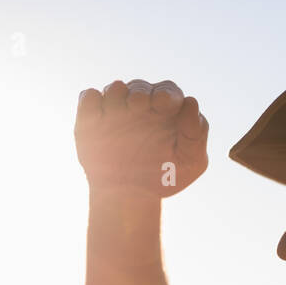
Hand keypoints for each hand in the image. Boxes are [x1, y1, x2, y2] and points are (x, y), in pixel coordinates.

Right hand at [74, 79, 208, 198]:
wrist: (130, 197)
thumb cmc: (166, 176)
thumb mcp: (191, 162)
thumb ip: (196, 134)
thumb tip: (190, 102)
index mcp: (167, 109)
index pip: (169, 91)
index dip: (166, 94)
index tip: (162, 104)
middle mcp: (141, 104)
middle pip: (140, 87)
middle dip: (140, 93)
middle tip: (138, 105)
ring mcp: (115, 108)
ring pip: (115, 89)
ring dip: (117, 95)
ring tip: (124, 111)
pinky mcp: (91, 118)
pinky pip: (89, 99)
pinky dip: (91, 102)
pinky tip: (99, 116)